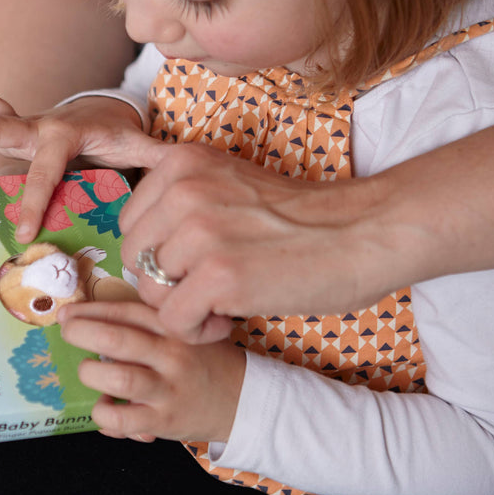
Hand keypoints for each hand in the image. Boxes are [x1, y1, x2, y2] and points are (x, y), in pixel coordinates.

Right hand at [0, 88, 166, 240]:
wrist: (105, 110)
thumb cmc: (119, 134)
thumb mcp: (138, 145)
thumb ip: (158, 160)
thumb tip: (186, 170)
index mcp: (67, 135)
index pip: (47, 171)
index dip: (34, 201)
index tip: (22, 232)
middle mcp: (40, 124)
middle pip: (4, 127)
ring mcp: (24, 123)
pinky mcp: (14, 125)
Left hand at [58, 300, 245, 443]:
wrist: (245, 400)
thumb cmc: (206, 361)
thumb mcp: (187, 330)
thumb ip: (148, 324)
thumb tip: (89, 320)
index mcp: (175, 327)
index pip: (128, 310)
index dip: (91, 310)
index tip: (68, 312)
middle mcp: (172, 355)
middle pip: (119, 339)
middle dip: (83, 332)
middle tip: (68, 332)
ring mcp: (168, 389)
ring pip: (119, 378)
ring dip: (92, 373)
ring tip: (89, 372)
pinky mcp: (165, 421)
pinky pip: (123, 419)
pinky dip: (104, 414)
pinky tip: (104, 408)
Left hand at [122, 143, 403, 343]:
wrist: (362, 230)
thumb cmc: (301, 217)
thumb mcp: (229, 183)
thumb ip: (184, 202)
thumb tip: (142, 251)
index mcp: (182, 163)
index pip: (131, 223)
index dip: (159, 253)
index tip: (196, 262)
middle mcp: (184, 191)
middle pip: (134, 259)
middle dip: (165, 284)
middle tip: (208, 289)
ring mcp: (199, 232)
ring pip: (150, 293)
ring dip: (183, 309)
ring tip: (221, 305)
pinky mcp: (219, 275)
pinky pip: (174, 321)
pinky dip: (197, 331)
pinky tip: (228, 320)